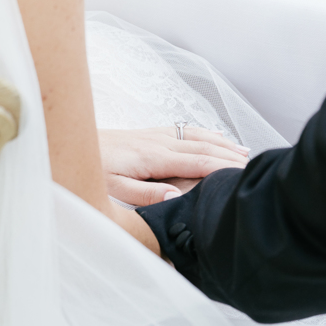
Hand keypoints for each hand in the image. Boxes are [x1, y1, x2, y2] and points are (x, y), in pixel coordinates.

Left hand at [98, 127, 249, 206]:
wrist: (71, 138)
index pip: (198, 162)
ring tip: (244, 153)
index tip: (245, 175)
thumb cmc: (91, 167)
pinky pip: (185, 130)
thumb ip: (145, 194)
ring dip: (222, 143)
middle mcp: (158, 141)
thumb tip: (176, 195)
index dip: (224, 168)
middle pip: (203, 147)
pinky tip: (215, 137)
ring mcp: (155, 134)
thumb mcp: (112, 188)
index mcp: (153, 157)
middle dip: (230, 156)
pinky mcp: (149, 133)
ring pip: (197, 136)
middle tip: (255, 168)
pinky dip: (205, 134)